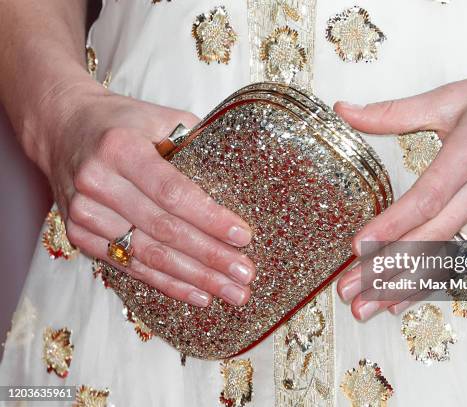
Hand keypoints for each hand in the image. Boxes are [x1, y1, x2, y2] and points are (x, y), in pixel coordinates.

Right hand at [44, 84, 254, 306]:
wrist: (62, 129)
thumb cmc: (122, 123)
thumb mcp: (160, 118)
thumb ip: (197, 143)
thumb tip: (242, 176)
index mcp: (120, 148)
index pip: (172, 192)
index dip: (209, 218)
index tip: (243, 237)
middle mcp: (97, 182)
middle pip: (163, 230)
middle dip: (210, 257)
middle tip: (245, 275)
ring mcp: (84, 213)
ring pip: (149, 255)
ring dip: (195, 279)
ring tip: (232, 293)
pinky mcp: (80, 236)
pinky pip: (130, 267)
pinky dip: (167, 284)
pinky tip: (198, 295)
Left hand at [334, 50, 466, 319]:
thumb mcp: (451, 97)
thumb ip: (393, 111)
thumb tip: (345, 111)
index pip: (426, 200)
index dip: (392, 226)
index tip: (358, 247)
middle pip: (431, 239)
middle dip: (387, 269)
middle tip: (349, 291)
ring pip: (447, 258)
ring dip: (406, 285)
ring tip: (370, 306)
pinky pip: (463, 258)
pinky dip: (433, 279)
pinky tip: (407, 295)